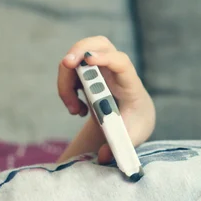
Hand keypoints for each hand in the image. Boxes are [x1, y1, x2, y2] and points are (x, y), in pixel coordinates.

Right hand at [58, 36, 155, 162]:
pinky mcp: (88, 72)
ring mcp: (102, 68)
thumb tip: (103, 156)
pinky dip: (66, 88)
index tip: (89, 60)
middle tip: (66, 64)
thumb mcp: (131, 138)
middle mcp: (116, 70)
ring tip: (75, 112)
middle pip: (99, 44)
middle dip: (79, 50)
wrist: (133, 118)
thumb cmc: (134, 125)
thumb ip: (119, 147)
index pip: (122, 63)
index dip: (106, 58)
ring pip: (79, 58)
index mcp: (131, 84)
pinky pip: (71, 71)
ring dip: (66, 82)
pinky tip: (77, 109)